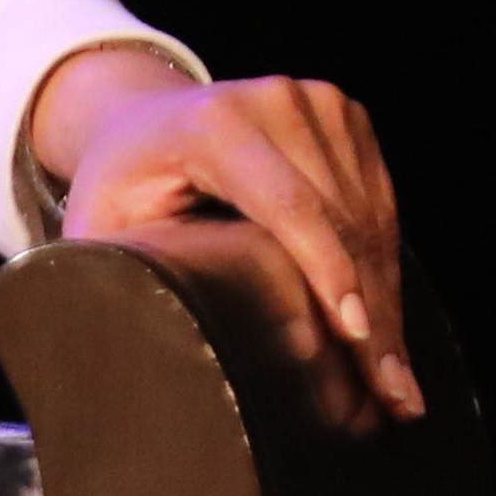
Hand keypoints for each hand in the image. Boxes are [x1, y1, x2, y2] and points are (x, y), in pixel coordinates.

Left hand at [29, 50, 420, 420]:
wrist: (143, 120)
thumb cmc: (117, 188)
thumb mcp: (98, 226)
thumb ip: (111, 273)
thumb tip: (124, 349)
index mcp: (212, 124)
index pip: (288, 206)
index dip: (326, 271)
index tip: (356, 335)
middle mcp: (277, 101)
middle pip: (340, 219)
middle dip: (370, 312)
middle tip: (392, 393)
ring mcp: (320, 104)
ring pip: (370, 218)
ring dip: (387, 303)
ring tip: (398, 383)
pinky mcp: (348, 119)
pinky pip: (378, 206)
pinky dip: (384, 271)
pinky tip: (389, 335)